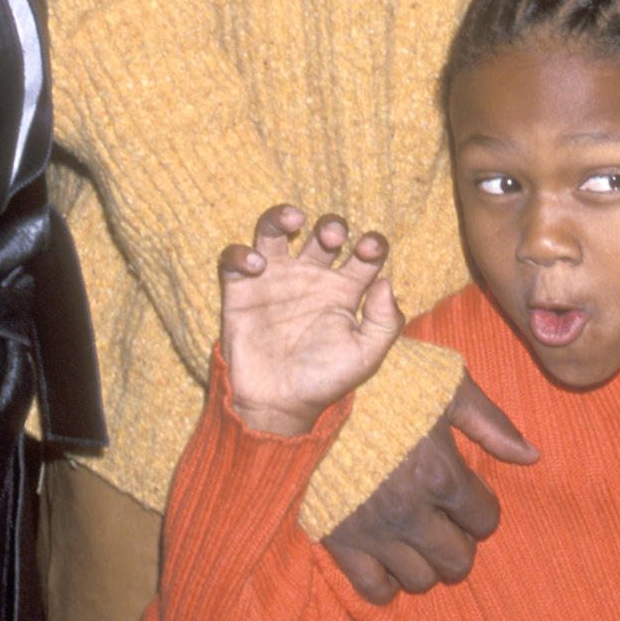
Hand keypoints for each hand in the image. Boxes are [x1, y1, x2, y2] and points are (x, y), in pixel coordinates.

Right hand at [222, 205, 402, 436]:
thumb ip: (384, 322)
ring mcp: (275, 280)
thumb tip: (384, 283)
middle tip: (332, 235)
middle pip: (323, 233)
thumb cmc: (323, 381)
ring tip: (293, 219)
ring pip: (276, 230)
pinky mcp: (241, 289)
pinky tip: (256, 265)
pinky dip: (241, 253)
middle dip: (331, 225)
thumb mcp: (365, 357)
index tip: (369, 248)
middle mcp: (312, 278)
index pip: (365, 253)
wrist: (277, 404)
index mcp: (344, 290)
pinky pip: (234, 258)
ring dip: (282, 216)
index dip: (372, 243)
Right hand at [322, 374, 538, 603]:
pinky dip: (387, 584)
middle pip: (457, 560)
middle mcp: (411, 512)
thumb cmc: (387, 380)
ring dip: (427, 563)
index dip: (482, 508)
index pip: (485, 520)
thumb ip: (491, 423)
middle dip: (460, 542)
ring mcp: (373, 530)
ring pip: (420, 579)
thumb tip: (532, 457)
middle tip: (446, 522)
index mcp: (441, 474)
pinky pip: (372, 588)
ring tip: (417, 538)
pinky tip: (389, 562)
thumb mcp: (447, 386)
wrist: (312, 385)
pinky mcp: (339, 538)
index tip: (467, 494)